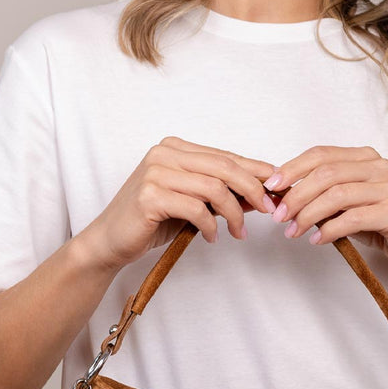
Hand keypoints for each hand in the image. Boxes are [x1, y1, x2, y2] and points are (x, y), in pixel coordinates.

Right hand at [81, 136, 277, 269]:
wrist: (111, 240)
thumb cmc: (151, 222)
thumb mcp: (191, 204)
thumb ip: (219, 195)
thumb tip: (259, 196)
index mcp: (175, 148)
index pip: (225, 156)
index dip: (255, 172)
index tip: (276, 190)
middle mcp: (165, 153)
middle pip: (224, 167)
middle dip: (253, 190)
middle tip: (268, 210)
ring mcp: (156, 172)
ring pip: (214, 188)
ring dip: (234, 214)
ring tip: (238, 233)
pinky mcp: (150, 196)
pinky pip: (196, 208)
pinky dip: (211, 226)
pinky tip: (213, 237)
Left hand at [262, 145, 387, 277]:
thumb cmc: (379, 223)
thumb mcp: (348, 205)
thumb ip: (324, 196)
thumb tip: (285, 197)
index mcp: (365, 158)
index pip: (322, 154)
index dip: (293, 168)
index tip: (272, 186)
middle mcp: (379, 167)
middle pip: (326, 174)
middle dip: (297, 195)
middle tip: (280, 216)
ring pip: (337, 195)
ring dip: (308, 215)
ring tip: (293, 231)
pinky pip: (353, 219)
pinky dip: (329, 231)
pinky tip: (317, 240)